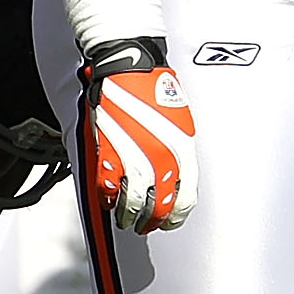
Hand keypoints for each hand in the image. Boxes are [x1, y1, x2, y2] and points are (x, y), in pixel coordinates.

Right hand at [82, 39, 196, 231]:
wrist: (130, 67)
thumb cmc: (155, 88)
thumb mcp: (181, 123)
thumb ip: (179, 154)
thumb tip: (177, 178)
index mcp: (183, 151)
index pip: (185, 198)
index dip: (176, 217)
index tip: (169, 222)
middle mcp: (161, 157)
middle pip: (159, 205)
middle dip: (152, 221)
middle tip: (146, 226)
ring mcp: (134, 156)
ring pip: (133, 201)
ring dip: (128, 215)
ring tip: (125, 219)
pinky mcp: (109, 151)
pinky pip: (108, 186)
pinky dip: (108, 198)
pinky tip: (108, 200)